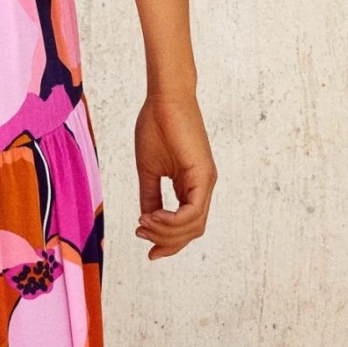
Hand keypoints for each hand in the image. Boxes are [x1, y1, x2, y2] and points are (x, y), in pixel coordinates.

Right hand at [134, 91, 215, 257]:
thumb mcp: (148, 170)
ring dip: (167, 232)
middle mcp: (203, 186)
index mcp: (192, 185)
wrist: (164, 99)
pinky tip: (153, 217)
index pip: (187, 224)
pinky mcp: (203, 174)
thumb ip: (150, 196)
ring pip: (193, 225)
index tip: (147, 247)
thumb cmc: (156, 127)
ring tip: (143, 224)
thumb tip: (146, 221)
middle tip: (141, 236)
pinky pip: (193, 211)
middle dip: (166, 241)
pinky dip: (172, 220)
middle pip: (191, 231)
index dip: (168, 241)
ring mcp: (206, 181)